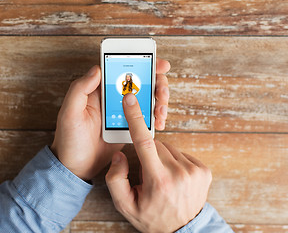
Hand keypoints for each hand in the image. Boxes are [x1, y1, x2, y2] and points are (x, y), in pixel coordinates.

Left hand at [51, 59, 169, 180]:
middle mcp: (112, 98)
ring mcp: (123, 112)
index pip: (121, 69)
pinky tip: (158, 123)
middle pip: (140, 82)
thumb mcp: (69, 113)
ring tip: (160, 112)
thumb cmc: (69, 140)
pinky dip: (156, 117)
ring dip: (159, 101)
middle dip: (157, 84)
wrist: (77, 167)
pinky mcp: (129, 126)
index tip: (158, 64)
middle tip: (161, 93)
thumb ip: (79, 89)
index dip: (142, 63)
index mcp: (98, 90)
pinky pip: (146, 117)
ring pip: (147, 98)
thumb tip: (97, 69)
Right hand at [105, 93, 211, 231]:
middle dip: (148, 154)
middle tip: (148, 174)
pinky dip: (174, 160)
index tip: (130, 99)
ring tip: (162, 177)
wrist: (183, 230)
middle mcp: (179, 173)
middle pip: (156, 145)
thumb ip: (116, 179)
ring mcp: (195, 170)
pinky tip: (173, 176)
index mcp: (159, 180)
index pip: (144, 143)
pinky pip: (181, 153)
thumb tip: (121, 154)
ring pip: (169, 148)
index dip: (136, 118)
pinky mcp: (204, 170)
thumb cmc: (152, 217)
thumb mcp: (125, 205)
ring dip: (161, 157)